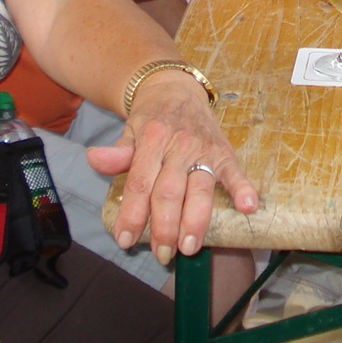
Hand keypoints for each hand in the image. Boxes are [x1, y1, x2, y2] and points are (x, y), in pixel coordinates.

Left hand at [90, 69, 259, 266]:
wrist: (176, 87)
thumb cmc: (150, 118)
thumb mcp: (129, 131)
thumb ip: (117, 152)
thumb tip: (94, 158)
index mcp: (151, 140)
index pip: (140, 183)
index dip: (132, 215)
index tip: (125, 241)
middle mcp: (178, 145)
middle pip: (169, 192)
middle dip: (164, 227)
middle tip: (161, 254)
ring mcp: (203, 149)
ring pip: (199, 189)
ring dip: (195, 221)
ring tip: (189, 247)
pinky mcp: (224, 152)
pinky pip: (235, 172)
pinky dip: (243, 189)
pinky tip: (248, 207)